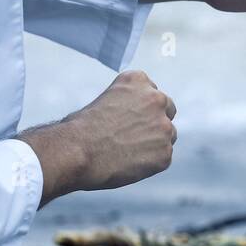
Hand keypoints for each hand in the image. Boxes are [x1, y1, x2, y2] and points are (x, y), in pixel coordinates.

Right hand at [18, 71, 176, 205]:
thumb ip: (127, 103)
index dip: (141, 108)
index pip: (152, 92)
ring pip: (168, 135)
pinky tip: (129, 164)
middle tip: (135, 136)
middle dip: (155, 121)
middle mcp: (156, 99)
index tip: (129, 119)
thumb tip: (136, 118)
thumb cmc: (80, 128)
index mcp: (138, 81)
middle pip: (167, 110)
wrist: (76, 151)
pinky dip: (150, 163)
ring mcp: (164, 127)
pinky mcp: (165, 152)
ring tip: (127, 152)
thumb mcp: (104, 99)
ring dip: (154, 142)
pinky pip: (163, 157)